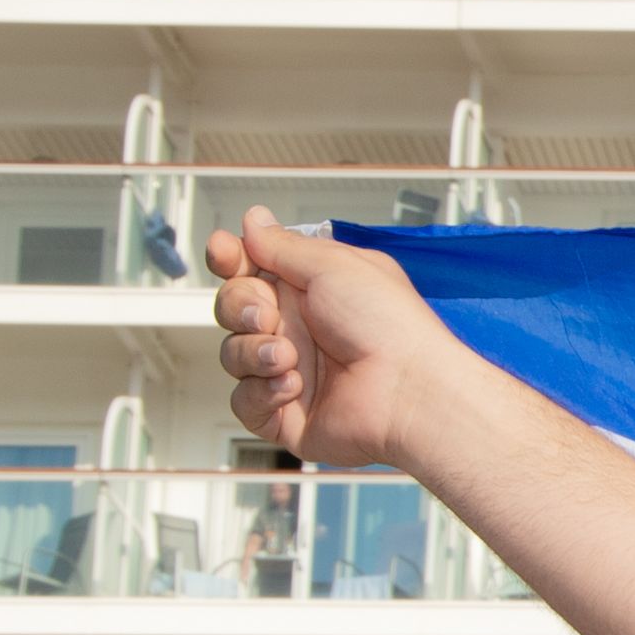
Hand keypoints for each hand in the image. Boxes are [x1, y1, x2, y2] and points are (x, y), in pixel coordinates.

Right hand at [207, 206, 472, 471]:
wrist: (409, 392)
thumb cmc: (391, 328)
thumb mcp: (334, 266)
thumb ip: (284, 246)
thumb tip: (254, 220)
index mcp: (310, 290)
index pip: (250, 269)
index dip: (229, 259)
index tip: (225, 253)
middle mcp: (299, 329)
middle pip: (232, 308)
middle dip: (239, 306)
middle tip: (266, 314)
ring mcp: (291, 371)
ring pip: (233, 354)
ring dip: (252, 351)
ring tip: (288, 356)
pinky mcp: (286, 414)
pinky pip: (244, 401)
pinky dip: (262, 393)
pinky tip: (293, 386)